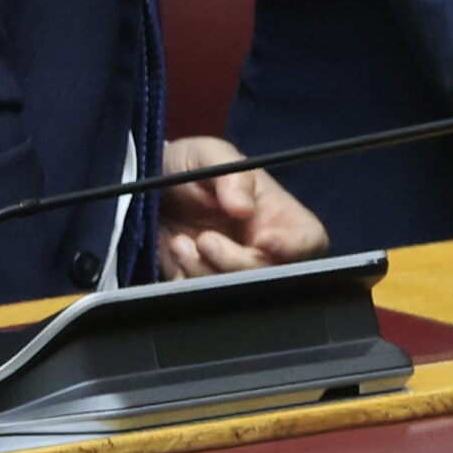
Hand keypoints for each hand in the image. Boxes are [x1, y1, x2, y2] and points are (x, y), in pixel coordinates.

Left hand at [156, 136, 329, 279]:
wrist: (144, 187)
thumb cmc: (187, 165)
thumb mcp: (209, 155)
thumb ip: (232, 176)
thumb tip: (243, 207)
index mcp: (281, 217)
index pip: (309, 242)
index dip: (293, 248)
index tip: (262, 241)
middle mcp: (264, 250)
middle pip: (273, 276)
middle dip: (236, 263)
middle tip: (205, 240)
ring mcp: (233, 270)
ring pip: (237, 292)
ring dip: (204, 271)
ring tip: (181, 242)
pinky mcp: (203, 285)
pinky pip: (203, 298)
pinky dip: (186, 281)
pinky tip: (175, 253)